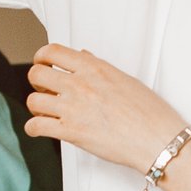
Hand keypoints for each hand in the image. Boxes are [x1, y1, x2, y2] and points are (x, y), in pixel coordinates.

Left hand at [24, 44, 187, 174]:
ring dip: (37, 107)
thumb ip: (98, 68)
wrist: (157, 139)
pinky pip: (36, 126)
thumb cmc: (149, 112)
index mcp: (93, 68)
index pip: (52, 51)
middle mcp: (80, 84)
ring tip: (46, 112)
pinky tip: (40, 129)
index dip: (41, 57)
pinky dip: (33, 128)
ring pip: (33, 101)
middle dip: (37, 82)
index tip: (42, 63)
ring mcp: (73, 108)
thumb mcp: (124, 79)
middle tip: (45, 90)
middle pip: (37, 74)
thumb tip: (83, 59)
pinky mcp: (71, 131)